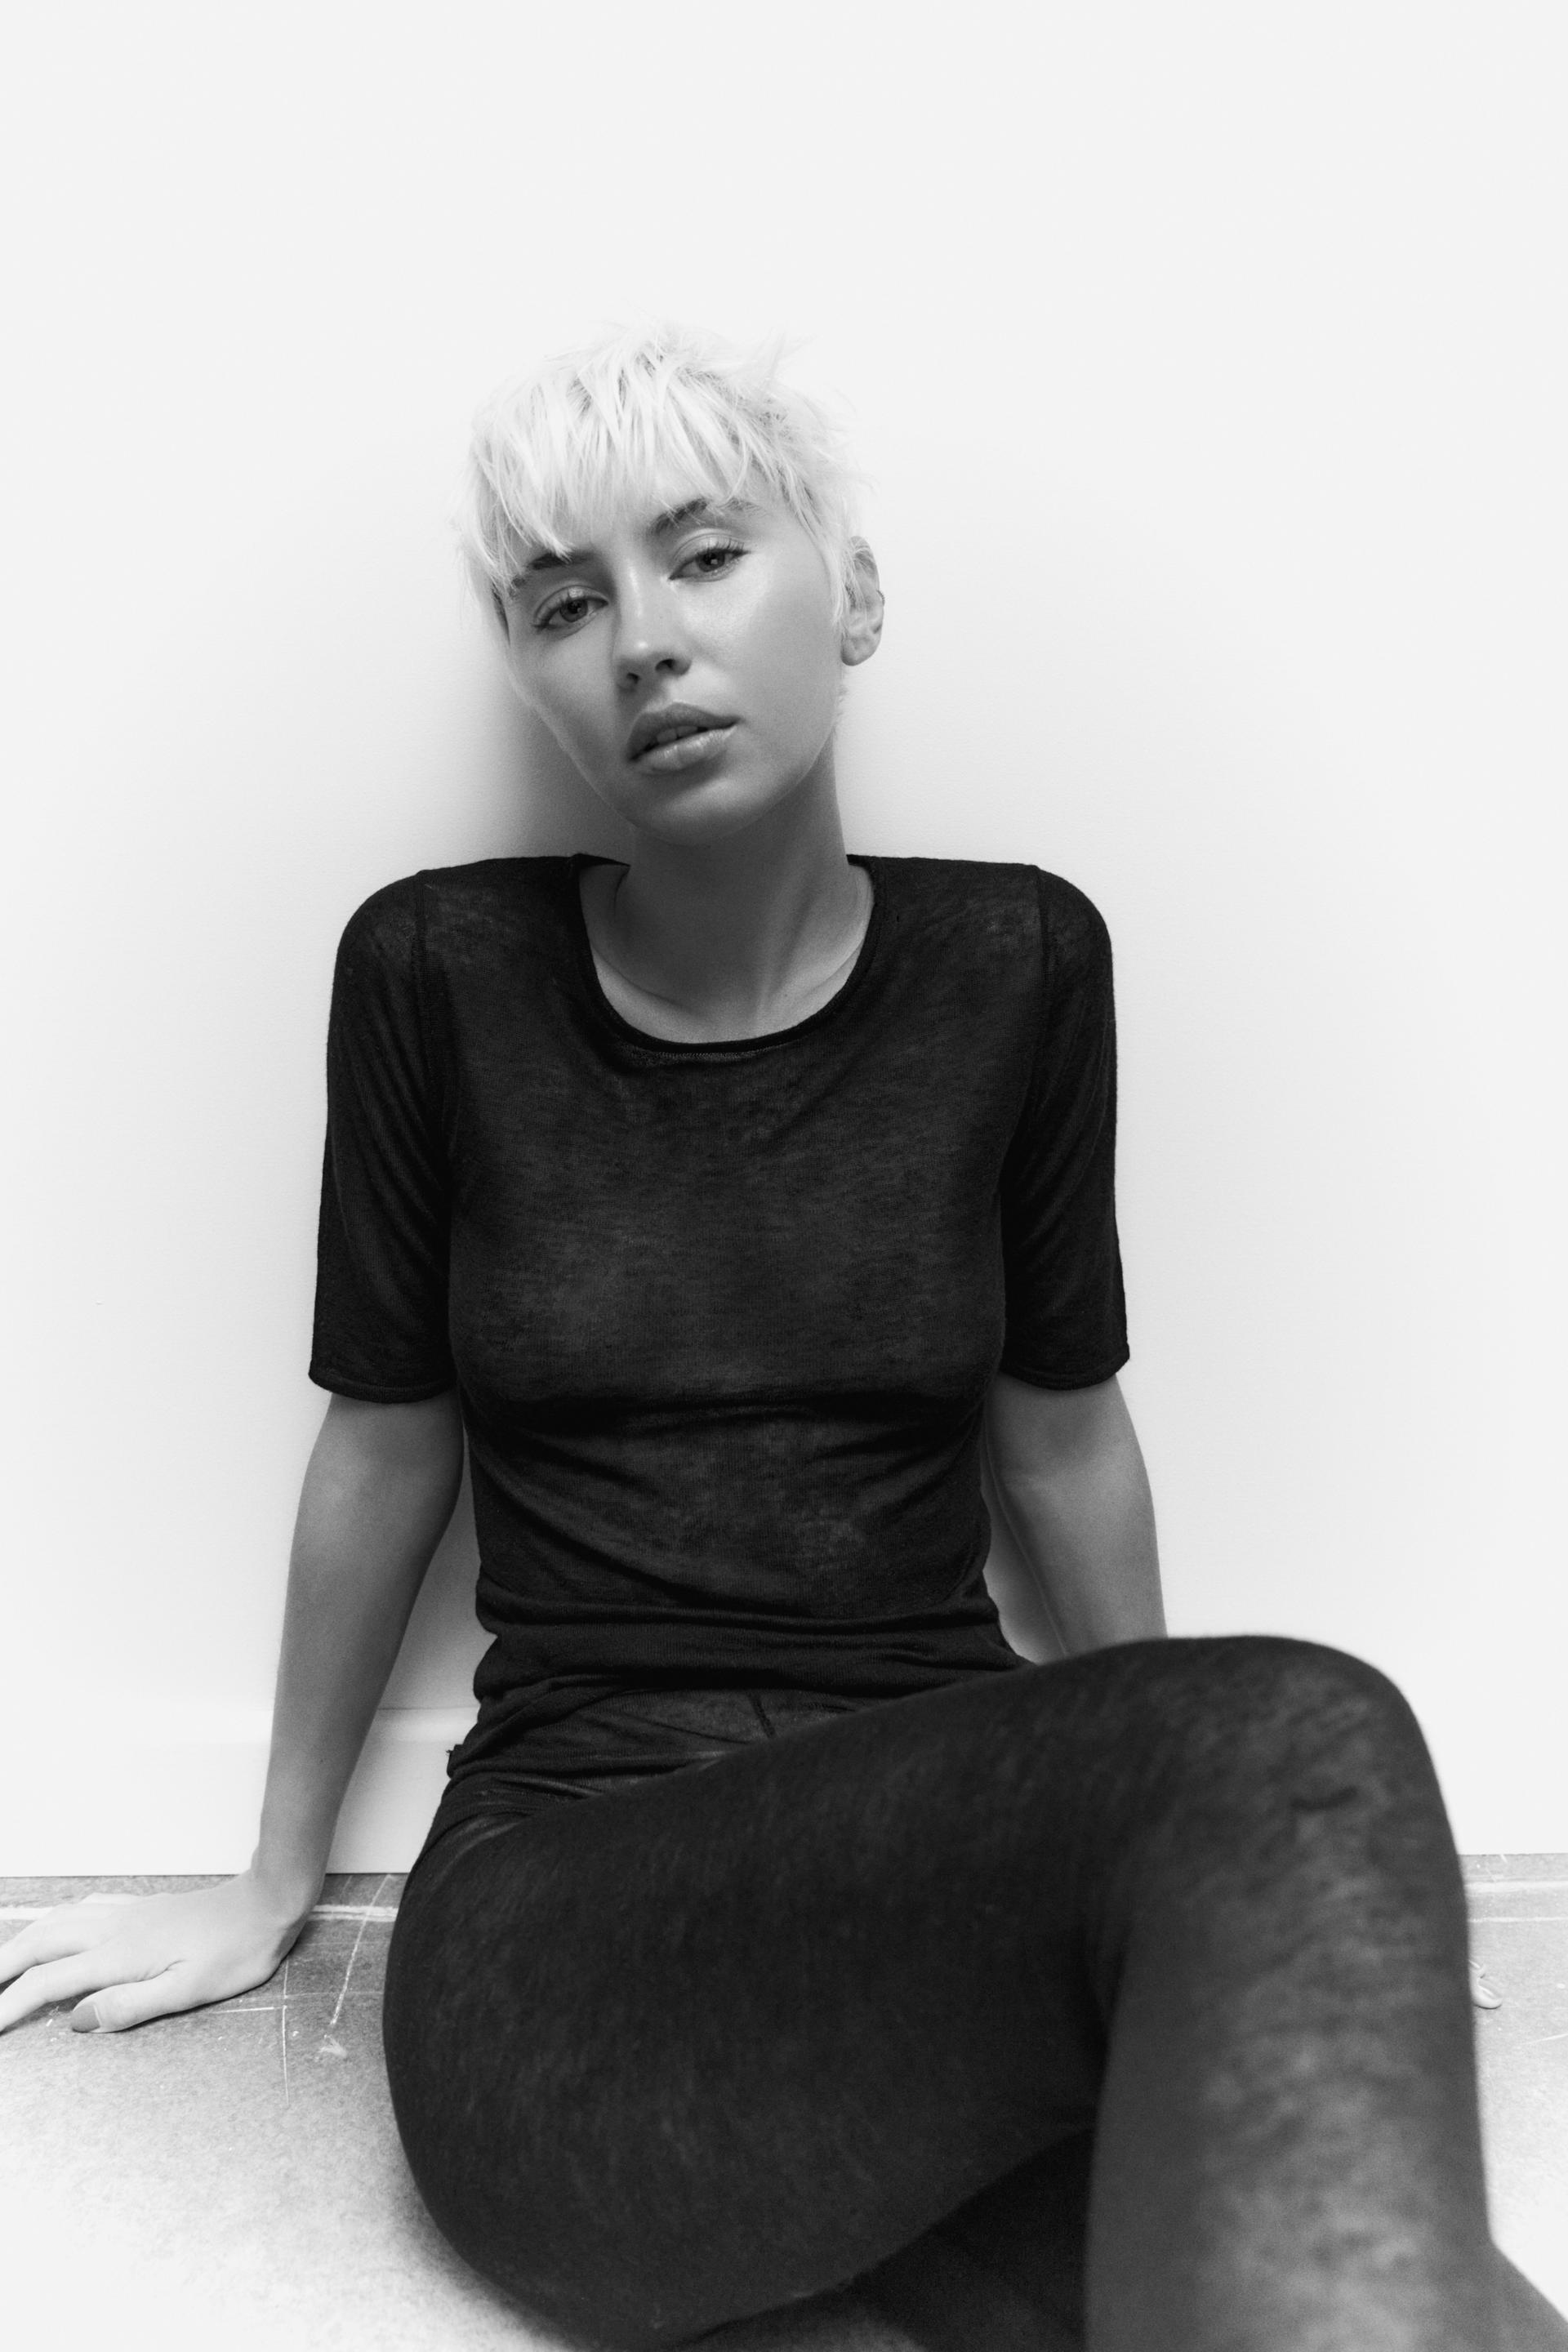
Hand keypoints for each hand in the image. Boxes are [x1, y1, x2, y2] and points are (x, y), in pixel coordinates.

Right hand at [0, 1871, 312, 2035]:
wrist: (267, 1904)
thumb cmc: (235, 1952)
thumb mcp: (187, 1992)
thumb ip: (129, 2006)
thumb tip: (77, 2021)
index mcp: (119, 1956)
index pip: (47, 1984)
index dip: (10, 2006)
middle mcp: (114, 1930)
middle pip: (39, 1945)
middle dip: (2, 1968)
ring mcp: (126, 1914)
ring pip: (56, 1923)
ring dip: (21, 1943)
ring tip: (2, 1965)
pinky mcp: (141, 1908)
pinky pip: (82, 1909)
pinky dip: (54, 1921)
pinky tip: (54, 1928)